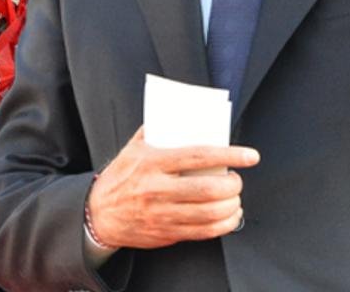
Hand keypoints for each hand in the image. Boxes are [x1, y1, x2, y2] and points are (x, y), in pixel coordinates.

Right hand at [86, 127, 259, 249]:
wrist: (99, 213)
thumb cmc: (120, 177)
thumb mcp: (133, 148)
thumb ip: (157, 131)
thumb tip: (183, 116)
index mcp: (152, 162)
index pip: (198, 156)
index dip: (229, 155)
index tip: (250, 156)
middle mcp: (158, 189)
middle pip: (208, 189)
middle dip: (233, 185)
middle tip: (236, 180)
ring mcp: (163, 214)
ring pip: (210, 214)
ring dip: (231, 206)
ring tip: (234, 198)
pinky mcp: (167, 233)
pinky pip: (204, 233)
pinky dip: (224, 225)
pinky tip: (229, 217)